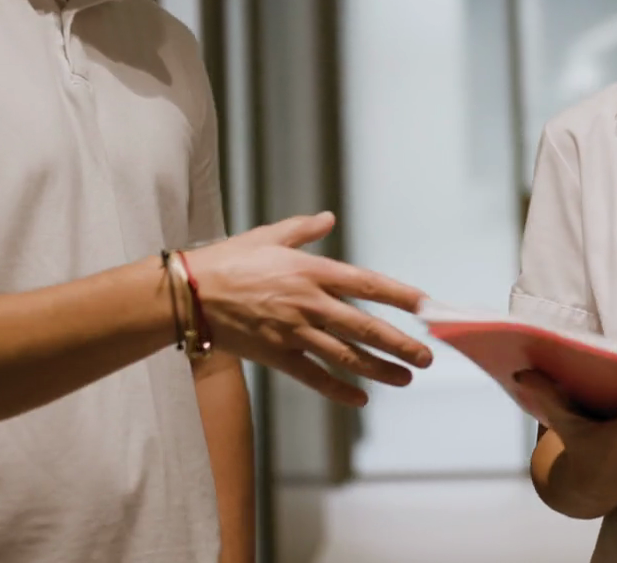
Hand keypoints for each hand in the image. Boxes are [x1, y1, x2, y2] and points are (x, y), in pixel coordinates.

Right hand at [183, 212, 433, 406]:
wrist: (190, 294)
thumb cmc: (228, 260)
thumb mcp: (267, 235)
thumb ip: (303, 229)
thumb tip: (327, 218)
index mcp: (311, 271)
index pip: (366, 284)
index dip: (398, 295)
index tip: (425, 305)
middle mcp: (309, 303)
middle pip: (365, 327)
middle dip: (400, 344)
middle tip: (426, 357)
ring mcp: (294, 333)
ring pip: (347, 356)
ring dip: (380, 369)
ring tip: (405, 378)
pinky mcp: (278, 356)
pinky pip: (315, 377)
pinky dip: (339, 389)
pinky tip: (361, 398)